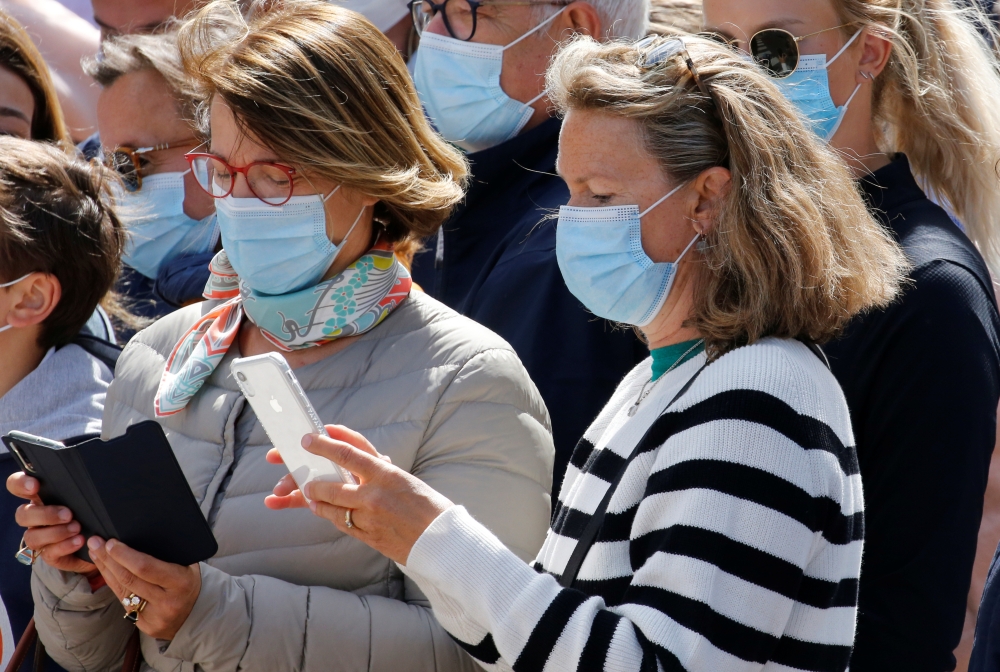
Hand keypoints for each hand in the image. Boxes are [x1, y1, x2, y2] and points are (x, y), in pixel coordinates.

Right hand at [7, 471, 96, 574]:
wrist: (98, 541)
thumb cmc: (88, 512)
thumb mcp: (83, 496)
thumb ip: (75, 488)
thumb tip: (85, 480)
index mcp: (40, 497)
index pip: (17, 485)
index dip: (20, 484)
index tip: (34, 485)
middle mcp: (34, 517)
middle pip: (22, 514)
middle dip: (44, 514)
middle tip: (68, 514)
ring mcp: (39, 537)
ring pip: (32, 536)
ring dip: (55, 532)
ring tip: (77, 528)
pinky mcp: (49, 555)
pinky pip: (48, 553)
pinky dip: (64, 546)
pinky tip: (79, 541)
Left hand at [88, 537, 200, 640]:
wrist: (195, 612)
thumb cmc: (188, 580)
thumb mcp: (186, 565)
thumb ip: (166, 555)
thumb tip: (136, 537)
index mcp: (180, 582)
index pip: (146, 568)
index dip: (125, 555)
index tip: (111, 543)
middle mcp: (167, 602)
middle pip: (129, 579)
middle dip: (109, 559)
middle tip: (95, 543)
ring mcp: (155, 616)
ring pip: (122, 591)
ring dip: (106, 570)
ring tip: (95, 553)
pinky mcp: (144, 626)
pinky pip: (124, 602)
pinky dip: (113, 584)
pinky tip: (106, 571)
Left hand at [264, 425, 452, 564]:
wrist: (443, 541)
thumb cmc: (427, 506)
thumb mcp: (405, 479)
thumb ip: (379, 470)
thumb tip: (355, 457)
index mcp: (387, 473)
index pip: (349, 451)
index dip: (325, 443)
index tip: (309, 438)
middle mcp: (376, 493)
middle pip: (331, 481)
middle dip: (307, 477)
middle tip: (292, 469)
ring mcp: (370, 516)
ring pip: (330, 505)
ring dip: (313, 498)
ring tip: (303, 492)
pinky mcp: (369, 535)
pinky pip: (341, 523)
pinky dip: (328, 515)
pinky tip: (320, 510)